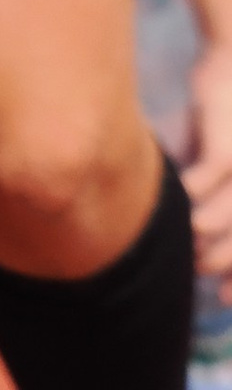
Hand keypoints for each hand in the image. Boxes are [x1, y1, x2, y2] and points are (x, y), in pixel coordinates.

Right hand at [188, 39, 231, 280]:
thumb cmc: (227, 105)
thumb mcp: (220, 150)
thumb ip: (208, 180)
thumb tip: (186, 214)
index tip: (221, 297)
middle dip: (226, 263)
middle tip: (200, 273)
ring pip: (228, 217)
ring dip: (206, 237)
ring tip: (186, 247)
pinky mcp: (227, 147)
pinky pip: (207, 183)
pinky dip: (191, 198)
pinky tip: (178, 206)